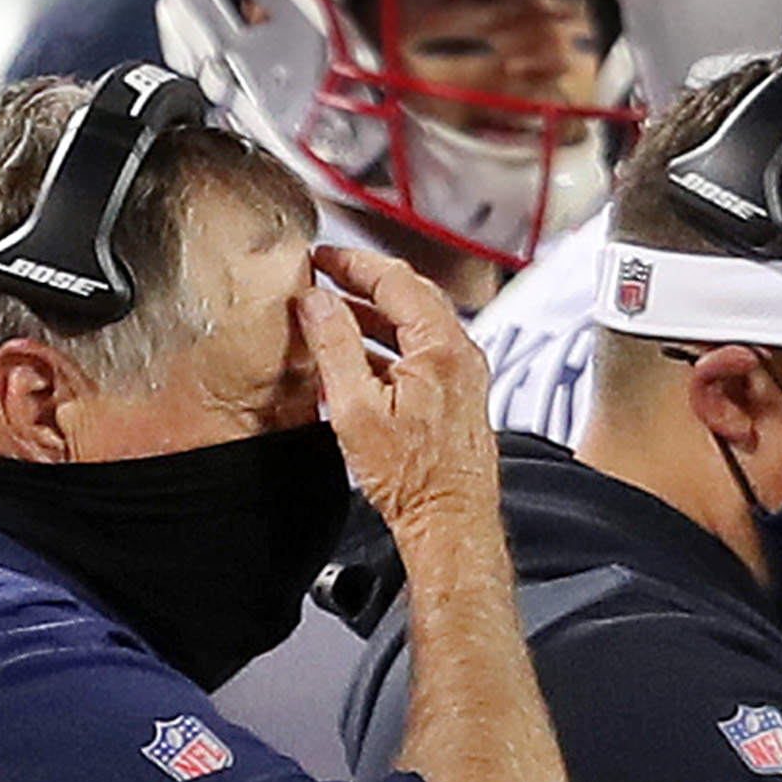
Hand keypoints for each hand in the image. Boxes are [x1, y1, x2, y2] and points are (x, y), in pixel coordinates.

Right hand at [297, 245, 498, 551]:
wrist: (448, 522)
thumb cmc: (413, 479)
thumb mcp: (356, 409)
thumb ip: (334, 347)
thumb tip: (317, 302)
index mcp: (441, 346)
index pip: (395, 279)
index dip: (352, 263)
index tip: (322, 258)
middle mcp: (461, 354)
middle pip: (409, 295)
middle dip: (363, 281)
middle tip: (326, 275)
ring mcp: (464, 374)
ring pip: (415, 324)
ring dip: (372, 315)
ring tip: (333, 314)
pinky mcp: (458, 395)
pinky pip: (421, 352)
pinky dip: (387, 344)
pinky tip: (358, 359)